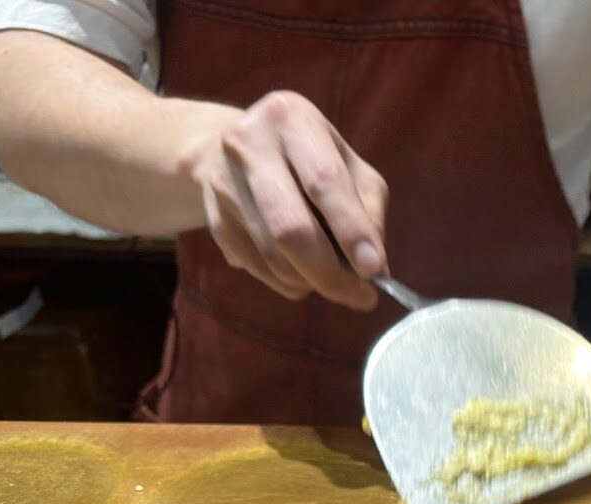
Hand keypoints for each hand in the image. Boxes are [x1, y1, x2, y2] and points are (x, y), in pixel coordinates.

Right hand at [184, 90, 388, 306]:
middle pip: (290, 229)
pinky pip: (260, 270)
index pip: (324, 181)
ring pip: (274, 259)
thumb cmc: (308, 160)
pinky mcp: (215, 220)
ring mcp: (225, 184)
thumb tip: (375, 269)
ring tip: (335, 281)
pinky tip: (302, 270)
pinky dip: (290, 282)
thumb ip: (368, 211)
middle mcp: (249, 145)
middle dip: (330, 273)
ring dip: (312, 282)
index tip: (372, 269)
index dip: (351, 230)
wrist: (231, 149)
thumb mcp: (349, 167)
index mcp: (292, 118)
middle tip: (361, 297)